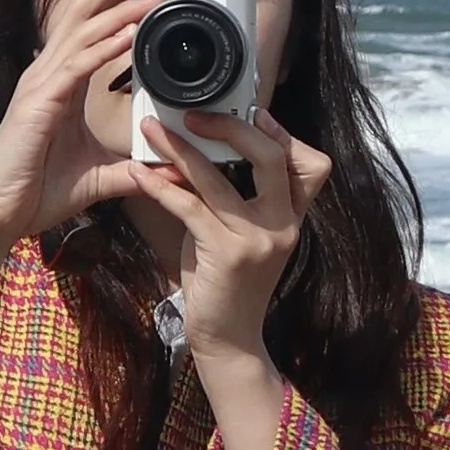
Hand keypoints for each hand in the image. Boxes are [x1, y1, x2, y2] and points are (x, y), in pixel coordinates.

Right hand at [0, 0, 158, 254]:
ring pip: (83, 32)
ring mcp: (40, 86)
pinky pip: (77, 65)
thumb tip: (166, 170)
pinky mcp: (39, 103)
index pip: (88, 28)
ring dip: (120, 7)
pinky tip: (130, 32)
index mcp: (59, 83)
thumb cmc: (35, 192)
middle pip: (81, 12)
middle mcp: (47, 74)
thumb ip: (130, 169)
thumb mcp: (97, 177)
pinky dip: (105, 45)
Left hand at [132, 107, 332, 371]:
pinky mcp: (227, 254)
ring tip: (152, 130)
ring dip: (180, 149)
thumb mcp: (242, 234)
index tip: (253, 111)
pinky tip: (138, 174)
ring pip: (219, 179)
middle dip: (232, 127)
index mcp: (292, 217)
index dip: (283, 133)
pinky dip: (161, 186)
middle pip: (271, 157)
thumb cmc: (227, 281)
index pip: (312, 164)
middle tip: (195, 113)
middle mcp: (283, 225)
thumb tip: (202, 150)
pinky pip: (190, 207)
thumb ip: (233, 196)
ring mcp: (257, 240)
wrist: (228, 339)